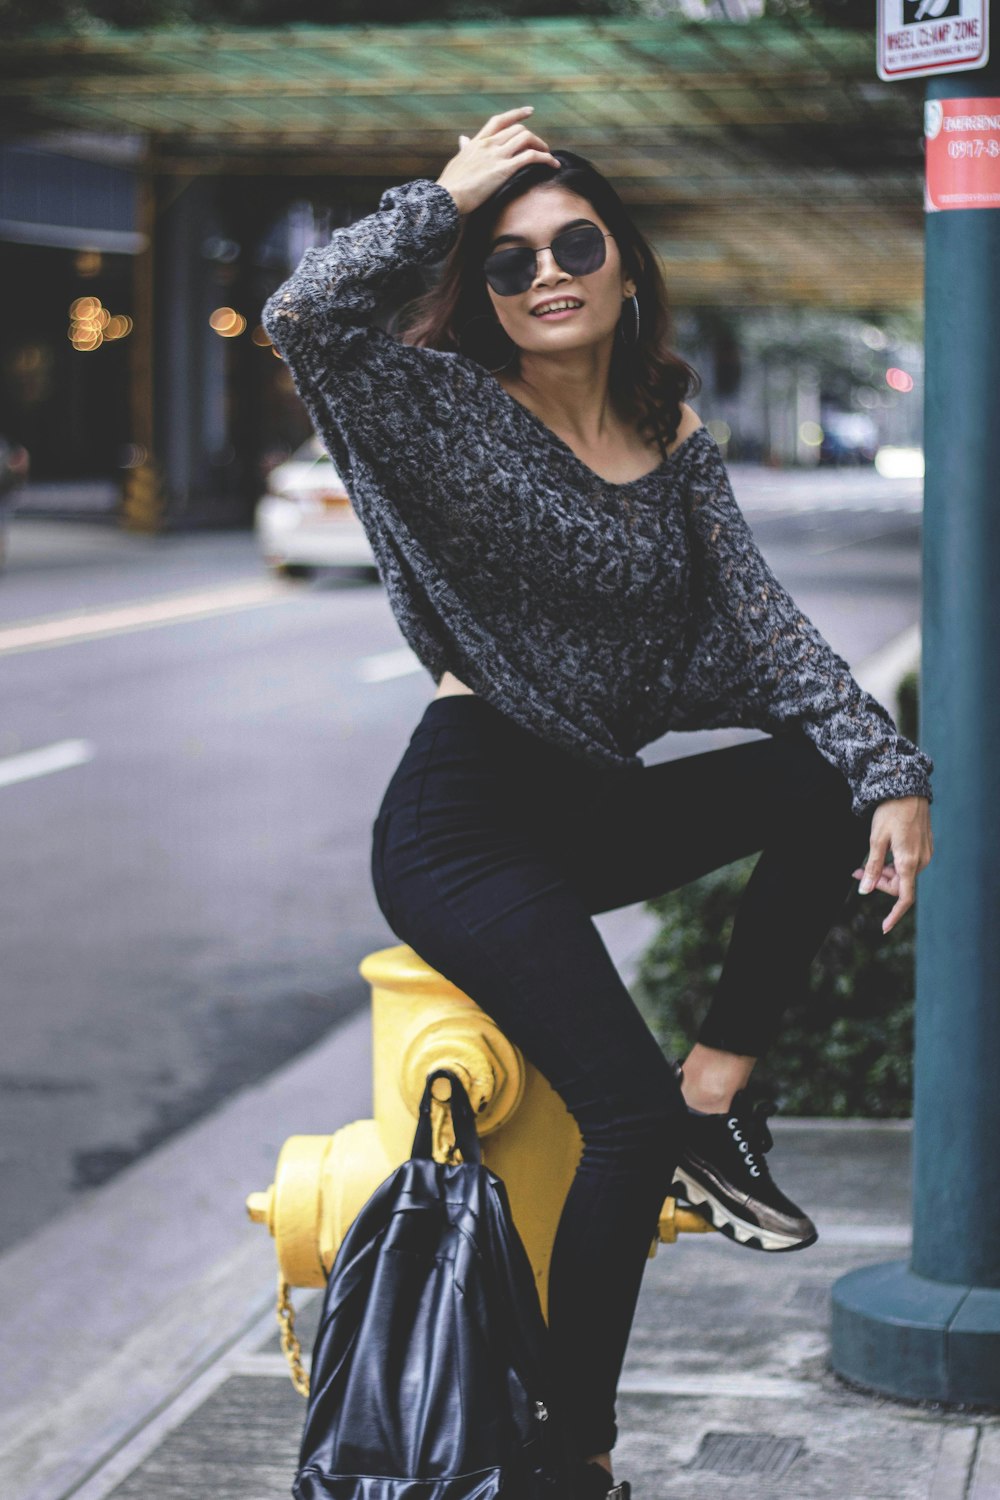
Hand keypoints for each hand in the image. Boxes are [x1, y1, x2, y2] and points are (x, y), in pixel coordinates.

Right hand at [436, 106, 559, 216]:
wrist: (447, 197)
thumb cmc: (450, 185)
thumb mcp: (457, 161)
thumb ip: (464, 149)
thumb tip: (463, 140)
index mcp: (478, 142)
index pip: (499, 121)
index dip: (516, 114)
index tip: (529, 111)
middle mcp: (489, 144)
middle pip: (518, 129)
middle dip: (533, 137)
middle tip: (542, 148)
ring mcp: (497, 155)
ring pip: (526, 138)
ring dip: (541, 146)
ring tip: (549, 156)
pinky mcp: (504, 168)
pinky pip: (531, 157)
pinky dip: (545, 158)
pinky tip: (552, 164)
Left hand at [852, 794, 933, 935]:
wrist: (908, 789)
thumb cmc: (890, 812)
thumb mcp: (875, 840)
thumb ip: (871, 867)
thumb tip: (865, 891)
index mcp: (908, 862)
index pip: (904, 897)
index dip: (894, 915)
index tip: (884, 928)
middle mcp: (920, 861)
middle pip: (899, 885)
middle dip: (878, 883)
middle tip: (857, 873)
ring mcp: (924, 853)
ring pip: (902, 874)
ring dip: (884, 873)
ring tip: (864, 864)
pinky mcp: (923, 846)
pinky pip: (907, 863)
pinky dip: (892, 864)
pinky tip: (880, 854)